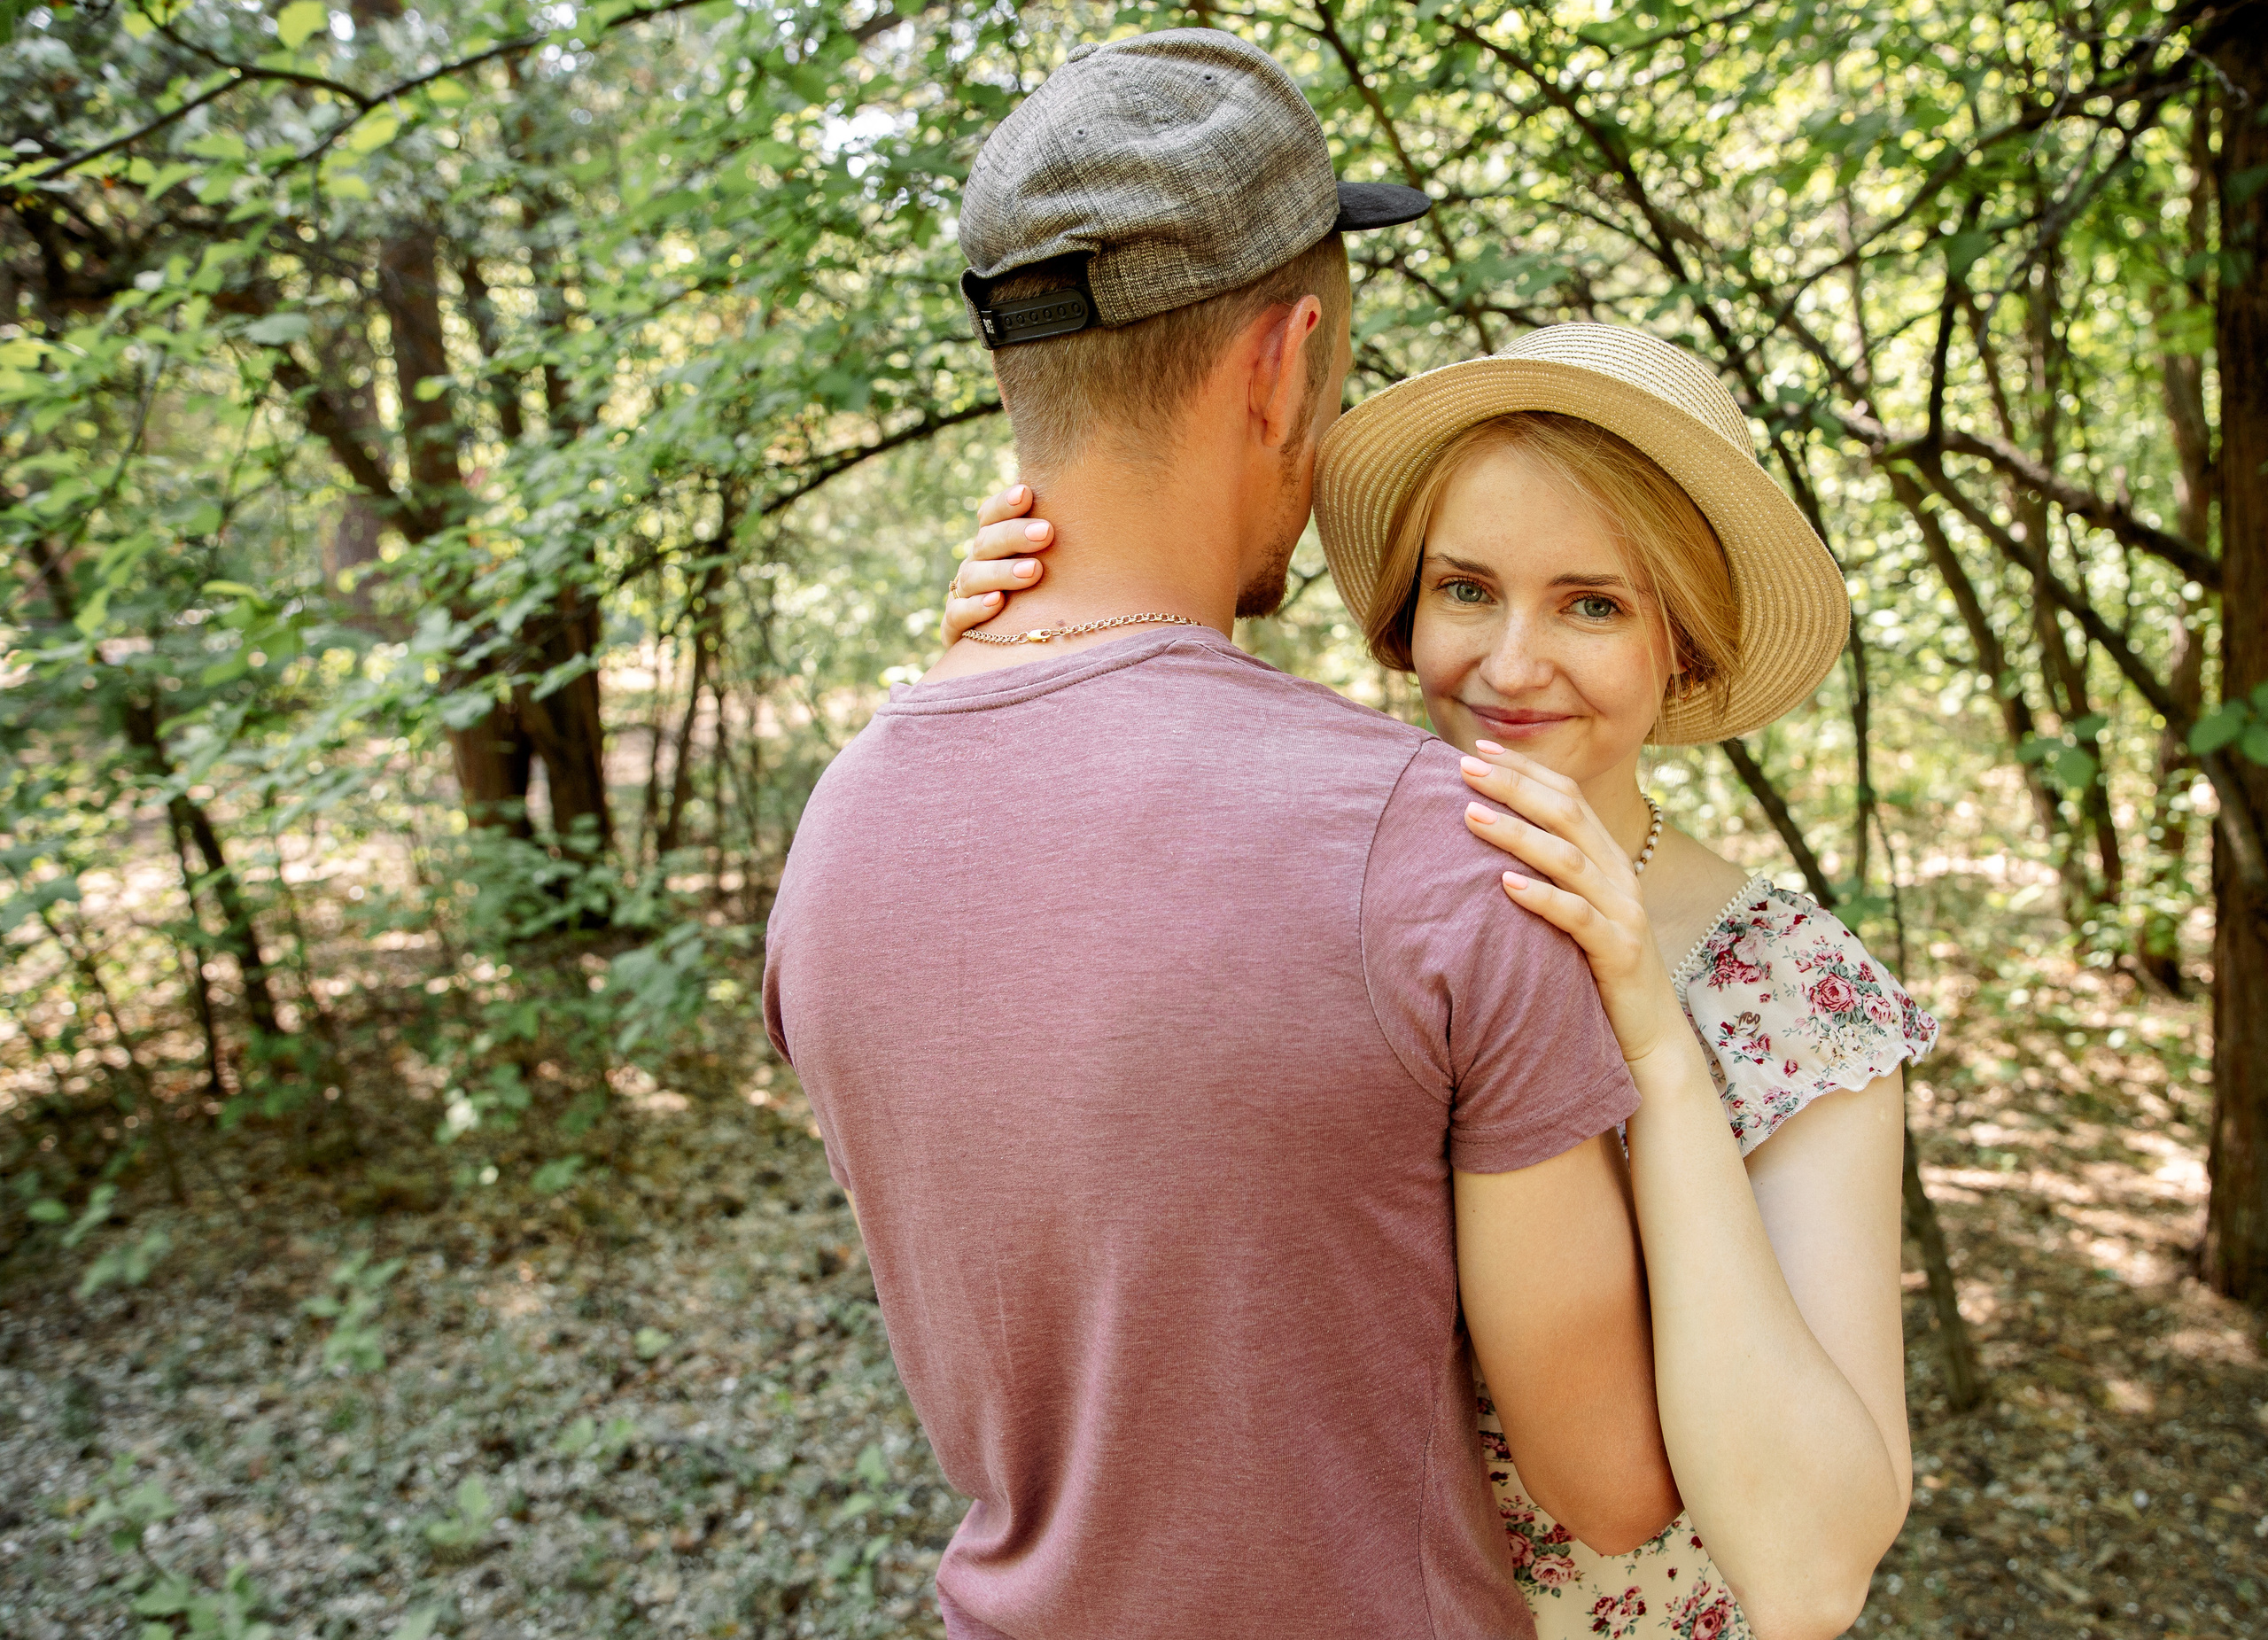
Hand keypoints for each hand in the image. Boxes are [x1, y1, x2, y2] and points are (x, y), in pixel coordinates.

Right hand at [942, 483, 1053, 644]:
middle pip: (985, 543)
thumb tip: (1108, 516)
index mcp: (995, 546)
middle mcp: (976, 565)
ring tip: (1033, 571)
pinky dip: (975, 607)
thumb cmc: (1045, 600)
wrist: (1011, 649)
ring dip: (1002, 572)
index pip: (991, 516)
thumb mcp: (1053, 569)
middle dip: (1014, 535)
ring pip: (973, 576)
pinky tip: (997, 602)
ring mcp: (964, 595)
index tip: (1027, 493)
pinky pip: (957, 614)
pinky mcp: (956, 628)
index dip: (1005, 504)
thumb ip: (1063, 548)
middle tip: (1046, 532)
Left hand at [1457, 742, 1685, 1065]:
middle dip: (1514, 786)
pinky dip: (1541, 897)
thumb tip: (1485, 837)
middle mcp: (1618, 875)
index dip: (1524, 769)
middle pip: (1566, 813)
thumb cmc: (1592, 969)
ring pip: (1568, 859)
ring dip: (1518, 833)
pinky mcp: (1619, 952)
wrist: (1645, 1036)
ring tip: (1471, 816)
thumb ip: (1545, 874)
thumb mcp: (1571, 911)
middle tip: (1464, 767)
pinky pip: (1578, 917)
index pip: (1566, 795)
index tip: (1477, 749)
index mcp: (1607, 858)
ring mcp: (1623, 912)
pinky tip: (1505, 884)